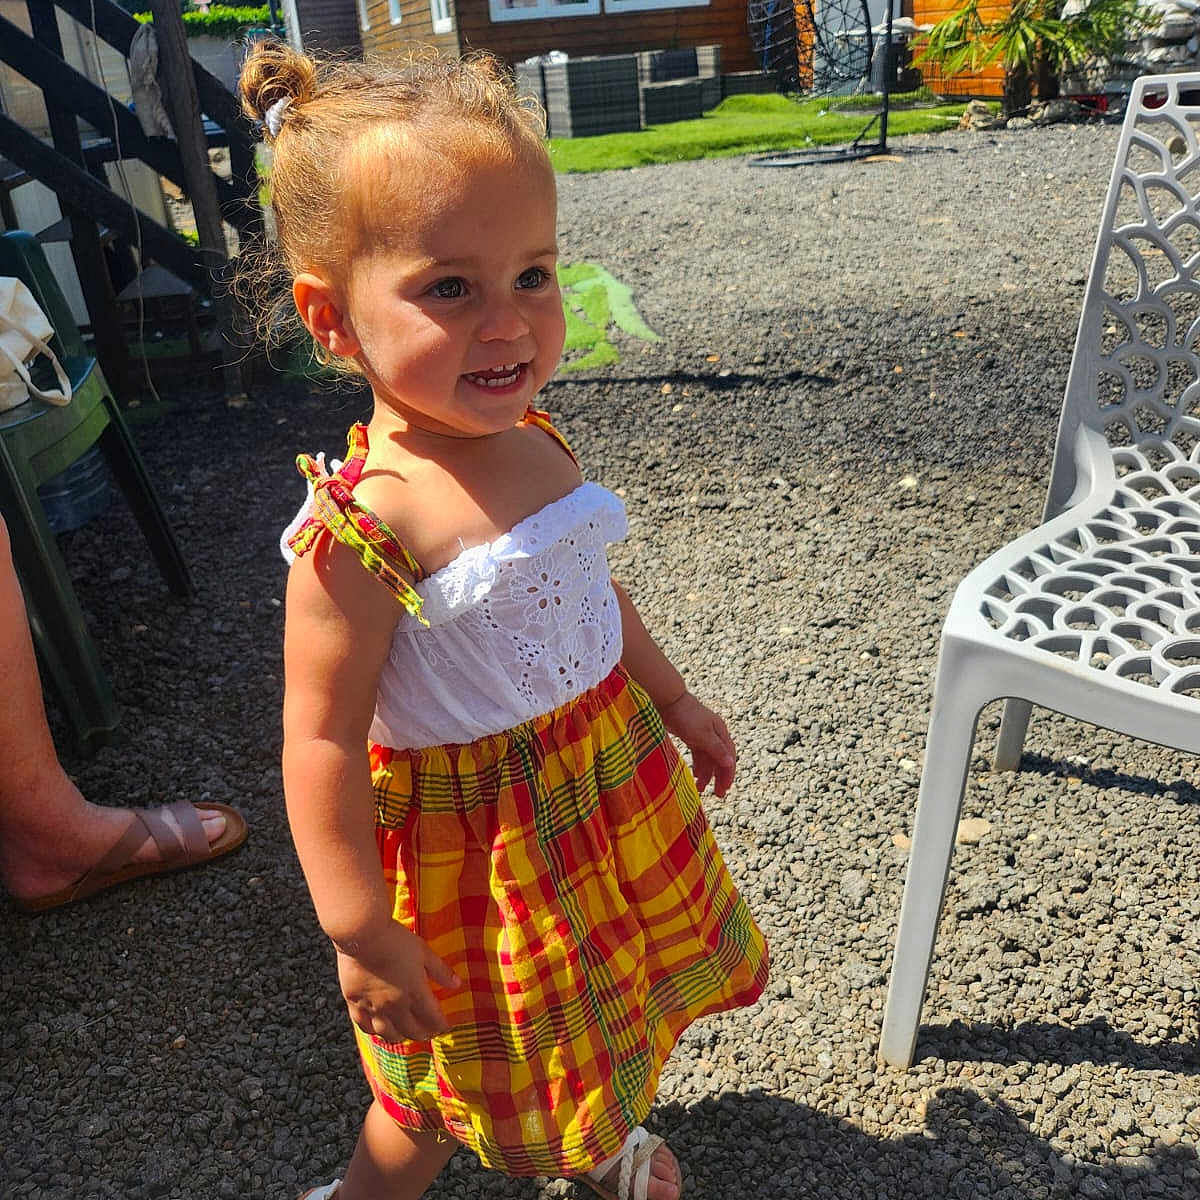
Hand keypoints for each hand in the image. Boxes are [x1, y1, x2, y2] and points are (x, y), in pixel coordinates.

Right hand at [335, 923, 460, 1042]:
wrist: (362, 934)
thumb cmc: (395, 940)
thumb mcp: (424, 951)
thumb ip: (440, 970)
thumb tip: (457, 984)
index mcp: (415, 993)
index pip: (432, 1018)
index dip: (441, 1025)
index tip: (446, 1027)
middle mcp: (395, 1006)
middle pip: (412, 1030)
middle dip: (423, 1034)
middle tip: (428, 1033)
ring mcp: (373, 1007)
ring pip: (387, 1033)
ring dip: (399, 1037)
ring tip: (405, 1036)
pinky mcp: (355, 1002)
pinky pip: (364, 1025)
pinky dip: (373, 1031)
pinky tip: (376, 1030)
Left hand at [659, 692, 735, 796]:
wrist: (667, 700)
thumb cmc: (686, 715)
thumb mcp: (702, 735)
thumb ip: (716, 750)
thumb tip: (731, 763)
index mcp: (720, 732)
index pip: (729, 757)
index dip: (728, 774)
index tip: (724, 789)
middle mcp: (714, 734)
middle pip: (720, 759)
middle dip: (719, 777)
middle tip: (717, 795)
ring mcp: (702, 736)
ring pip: (708, 759)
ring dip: (706, 774)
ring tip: (700, 789)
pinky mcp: (690, 737)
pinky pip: (698, 756)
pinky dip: (697, 766)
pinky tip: (694, 776)